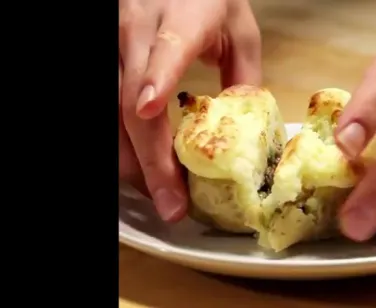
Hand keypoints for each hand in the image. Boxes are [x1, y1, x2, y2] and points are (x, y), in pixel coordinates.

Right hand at [119, 0, 260, 221]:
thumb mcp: (239, 30)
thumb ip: (243, 77)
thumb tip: (242, 132)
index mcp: (182, 16)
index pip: (166, 48)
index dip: (156, 79)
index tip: (150, 110)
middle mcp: (138, 27)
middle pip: (131, 101)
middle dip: (150, 161)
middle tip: (171, 205)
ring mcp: (114, 41)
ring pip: (111, 110)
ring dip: (132, 160)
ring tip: (159, 194)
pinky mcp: (107, 55)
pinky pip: (107, 107)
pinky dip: (123, 143)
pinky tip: (139, 166)